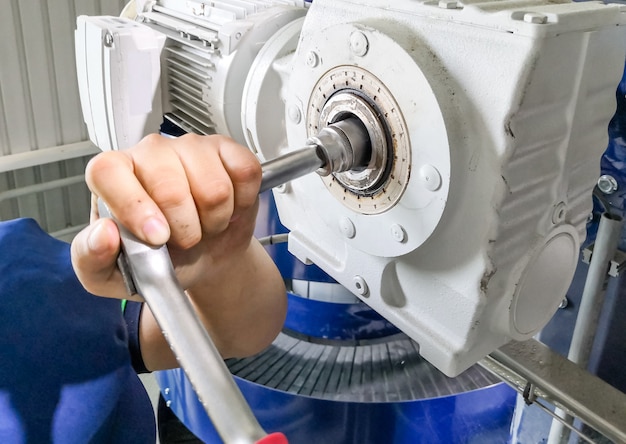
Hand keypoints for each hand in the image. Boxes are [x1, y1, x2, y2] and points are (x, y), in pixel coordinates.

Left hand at [71, 133, 285, 367]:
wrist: (202, 257)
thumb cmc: (157, 259)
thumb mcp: (112, 275)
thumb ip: (91, 258)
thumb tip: (103, 234)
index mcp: (112, 176)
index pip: (109, 171)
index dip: (134, 206)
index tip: (156, 238)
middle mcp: (150, 153)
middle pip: (171, 188)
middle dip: (185, 229)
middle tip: (183, 239)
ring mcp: (191, 147)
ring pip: (214, 188)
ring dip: (214, 221)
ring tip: (204, 224)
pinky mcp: (228, 149)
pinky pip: (244, 174)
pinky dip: (241, 204)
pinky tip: (228, 208)